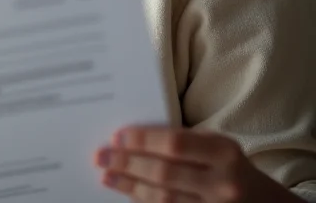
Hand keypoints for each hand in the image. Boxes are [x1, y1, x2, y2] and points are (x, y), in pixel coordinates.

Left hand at [94, 125, 298, 201]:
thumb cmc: (232, 168)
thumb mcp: (218, 146)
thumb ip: (185, 141)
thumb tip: (135, 137)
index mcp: (224, 152)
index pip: (174, 143)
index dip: (142, 140)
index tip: (116, 136)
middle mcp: (222, 183)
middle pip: (164, 173)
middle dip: (128, 164)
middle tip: (100, 156)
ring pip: (164, 199)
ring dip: (130, 186)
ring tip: (106, 176)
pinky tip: (127, 195)